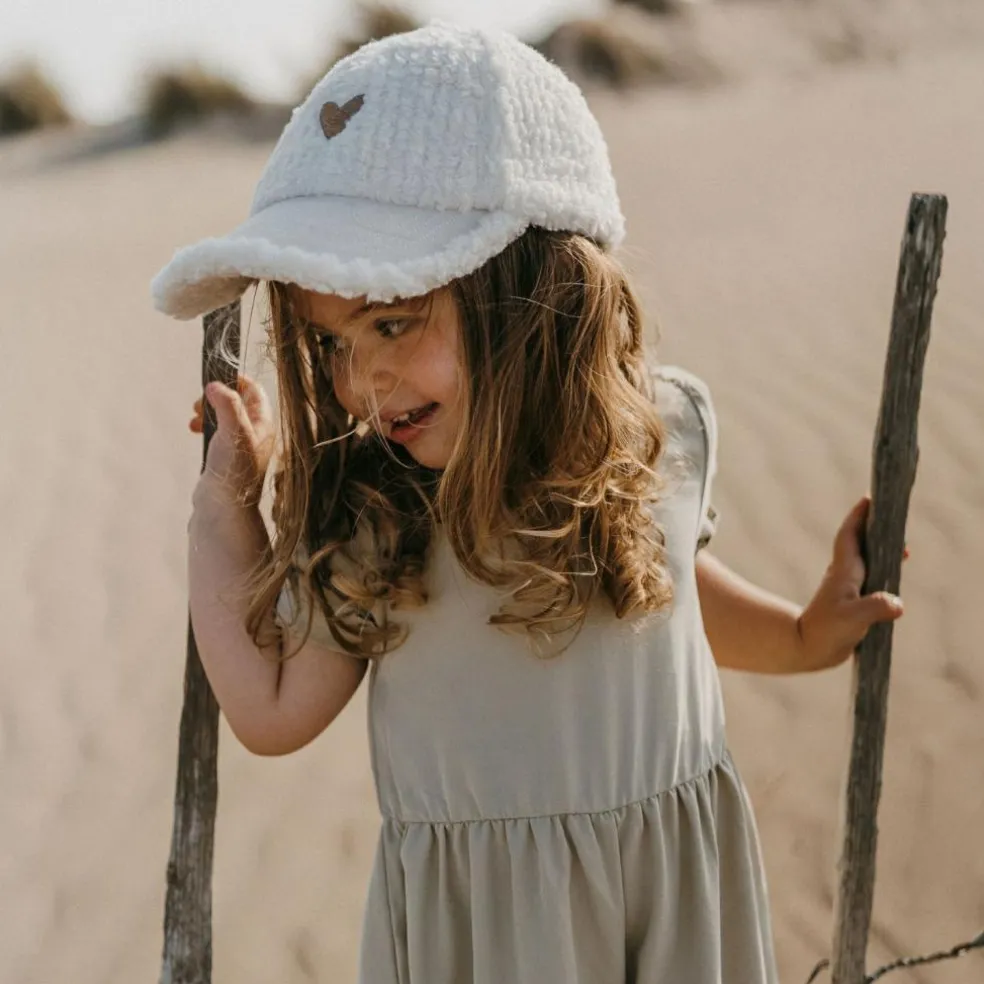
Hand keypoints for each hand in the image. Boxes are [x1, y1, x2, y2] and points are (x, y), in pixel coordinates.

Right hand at [188, 374, 275, 508]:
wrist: (224, 508)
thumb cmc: (233, 471)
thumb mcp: (233, 430)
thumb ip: (227, 404)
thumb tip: (215, 384)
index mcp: (264, 425)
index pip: (254, 390)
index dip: (235, 380)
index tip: (214, 379)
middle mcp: (256, 434)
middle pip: (236, 401)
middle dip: (216, 397)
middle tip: (199, 405)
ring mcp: (241, 446)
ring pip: (224, 416)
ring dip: (208, 411)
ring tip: (194, 419)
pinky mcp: (226, 458)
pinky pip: (217, 432)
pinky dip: (205, 427)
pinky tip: (195, 432)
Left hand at [796, 496, 908, 671]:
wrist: (808, 649)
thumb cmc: (826, 632)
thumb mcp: (853, 619)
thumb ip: (875, 608)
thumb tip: (897, 603)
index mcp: (844, 572)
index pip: (849, 536)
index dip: (858, 517)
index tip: (868, 499)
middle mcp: (844, 575)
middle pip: (859, 544)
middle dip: (874, 529)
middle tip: (891, 518)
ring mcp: (847, 588)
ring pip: (866, 562)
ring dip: (881, 552)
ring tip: (903, 550)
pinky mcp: (852, 602)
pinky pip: (870, 579)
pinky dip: (883, 573)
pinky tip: (893, 580)